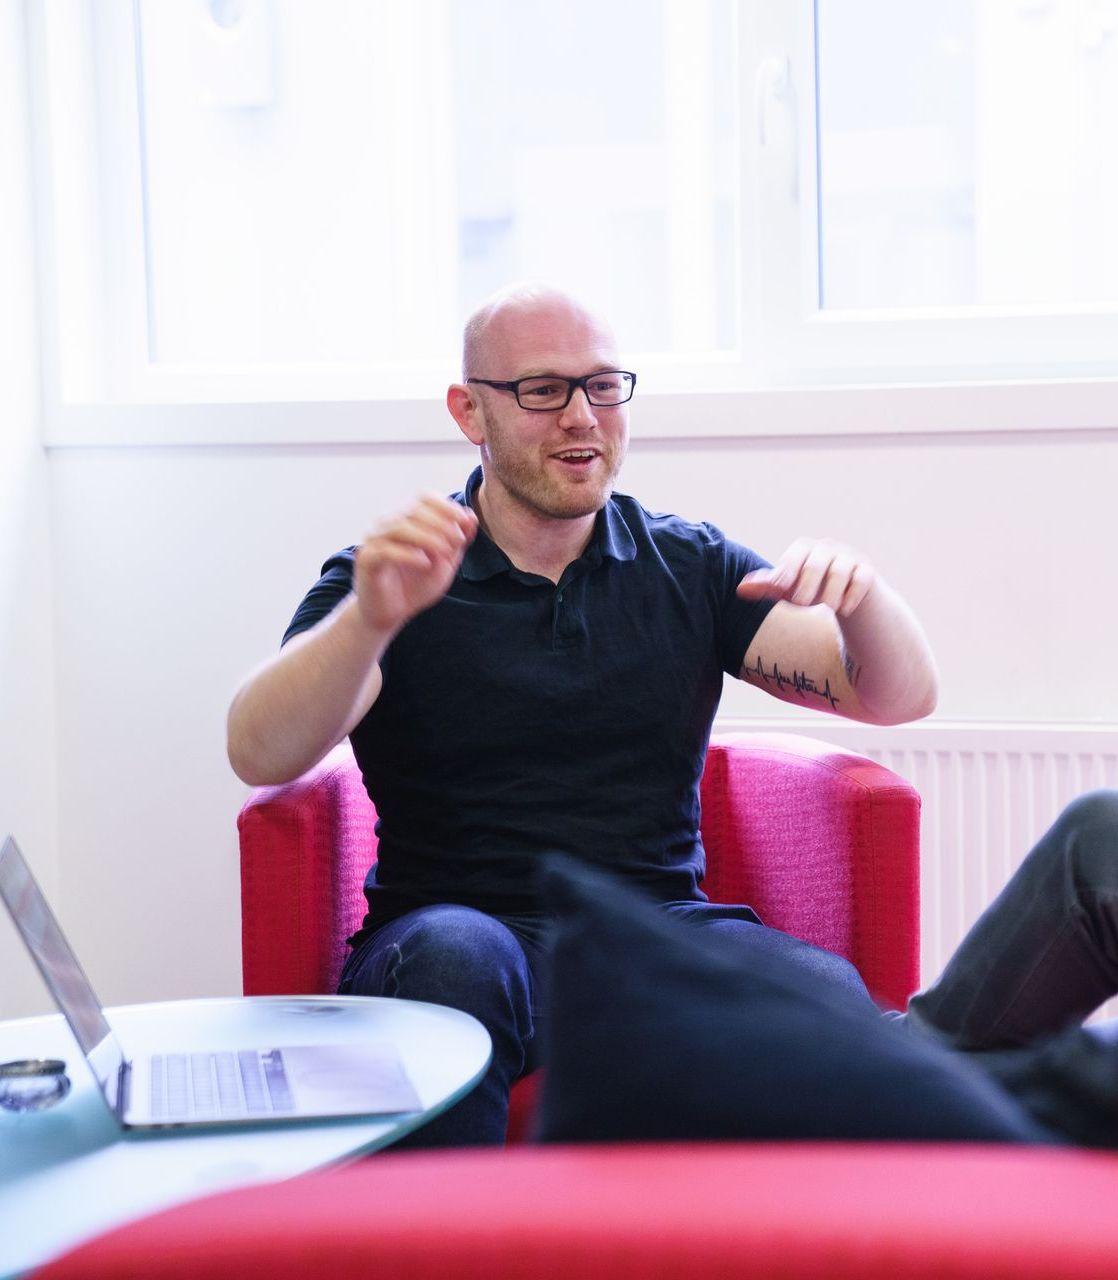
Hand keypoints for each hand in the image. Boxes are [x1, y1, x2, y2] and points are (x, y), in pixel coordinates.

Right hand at [352, 494, 477, 636]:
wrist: (392, 614)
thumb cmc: (416, 585)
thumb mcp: (445, 562)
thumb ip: (458, 540)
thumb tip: (470, 515)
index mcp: (405, 519)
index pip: (424, 497)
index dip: (447, 506)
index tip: (465, 523)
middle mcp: (386, 523)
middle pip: (413, 510)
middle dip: (441, 523)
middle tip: (459, 541)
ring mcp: (374, 540)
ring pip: (400, 527)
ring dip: (428, 537)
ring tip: (445, 551)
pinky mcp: (366, 560)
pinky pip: (386, 550)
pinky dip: (409, 554)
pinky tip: (425, 564)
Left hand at [736, 538, 875, 617]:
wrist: (848, 598)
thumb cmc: (811, 590)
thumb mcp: (788, 589)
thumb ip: (768, 586)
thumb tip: (741, 588)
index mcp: (804, 549)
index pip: (794, 559)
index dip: (787, 575)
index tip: (783, 592)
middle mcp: (827, 548)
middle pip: (815, 565)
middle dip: (808, 587)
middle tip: (803, 604)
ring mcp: (849, 557)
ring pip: (839, 573)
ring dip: (830, 595)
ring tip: (826, 608)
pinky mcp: (867, 570)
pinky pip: (861, 580)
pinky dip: (852, 597)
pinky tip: (845, 610)